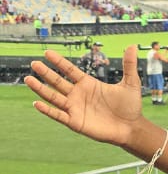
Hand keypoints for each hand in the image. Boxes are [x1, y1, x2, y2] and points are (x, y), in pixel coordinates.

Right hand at [27, 46, 146, 147]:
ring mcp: (75, 108)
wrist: (132, 127)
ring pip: (54, 97)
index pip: (70, 70)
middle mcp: (78, 95)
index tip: (47, 52)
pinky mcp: (75, 122)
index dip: (59, 61)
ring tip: (28, 79)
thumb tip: (133, 45)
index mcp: (88, 84)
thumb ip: (129, 65)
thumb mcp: (131, 82)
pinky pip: (58, 115)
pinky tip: (36, 103)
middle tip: (33, 63)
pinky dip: (47, 110)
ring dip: (41, 89)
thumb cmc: (130, 106)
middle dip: (46, 73)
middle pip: (58, 82)